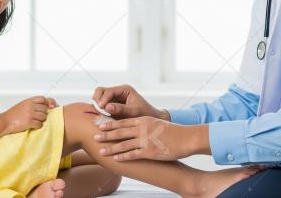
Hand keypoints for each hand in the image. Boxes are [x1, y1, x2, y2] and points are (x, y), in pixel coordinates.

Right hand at [0, 96, 56, 134]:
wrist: (4, 121)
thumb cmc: (12, 114)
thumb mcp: (23, 105)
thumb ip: (32, 104)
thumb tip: (46, 105)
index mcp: (29, 101)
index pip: (43, 99)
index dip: (45, 103)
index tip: (45, 108)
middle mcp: (30, 106)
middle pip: (45, 109)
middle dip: (43, 113)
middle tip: (37, 117)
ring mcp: (30, 114)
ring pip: (44, 117)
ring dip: (41, 120)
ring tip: (35, 121)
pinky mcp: (29, 122)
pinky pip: (40, 124)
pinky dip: (38, 126)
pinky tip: (33, 126)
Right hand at [92, 84, 167, 119]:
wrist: (150, 120)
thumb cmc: (145, 114)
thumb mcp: (134, 112)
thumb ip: (121, 109)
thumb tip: (107, 107)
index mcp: (125, 89)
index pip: (109, 91)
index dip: (103, 99)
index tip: (101, 108)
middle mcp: (118, 92)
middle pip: (100, 91)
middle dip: (97, 100)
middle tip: (98, 110)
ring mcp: (114, 98)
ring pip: (99, 98)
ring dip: (97, 105)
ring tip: (99, 115)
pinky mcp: (111, 106)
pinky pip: (101, 106)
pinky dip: (99, 110)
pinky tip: (101, 117)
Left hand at [93, 116, 207, 160]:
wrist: (186, 138)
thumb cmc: (172, 131)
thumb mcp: (156, 123)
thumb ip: (144, 124)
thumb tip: (134, 127)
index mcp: (143, 120)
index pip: (123, 121)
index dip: (110, 123)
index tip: (99, 124)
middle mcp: (142, 129)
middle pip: (120, 131)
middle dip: (105, 134)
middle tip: (94, 135)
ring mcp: (145, 140)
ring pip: (123, 144)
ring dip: (110, 147)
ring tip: (100, 150)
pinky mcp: (150, 151)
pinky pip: (133, 155)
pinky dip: (123, 156)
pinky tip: (115, 159)